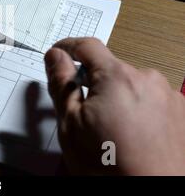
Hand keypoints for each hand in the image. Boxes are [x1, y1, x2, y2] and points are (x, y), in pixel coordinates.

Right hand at [44, 37, 184, 174]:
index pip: (87, 46)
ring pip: (130, 84)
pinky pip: (149, 99)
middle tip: (81, 111)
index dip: (67, 47)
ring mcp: (167, 96)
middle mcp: (148, 79)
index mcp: (118, 77)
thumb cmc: (110, 168)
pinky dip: (136, 108)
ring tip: (109, 129)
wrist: (151, 194)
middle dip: (92, 82)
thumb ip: (61, 83)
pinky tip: (129, 134)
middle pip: (110, 68)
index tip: (58, 55)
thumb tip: (55, 57)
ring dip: (116, 96)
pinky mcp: (180, 113)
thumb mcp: (70, 124)